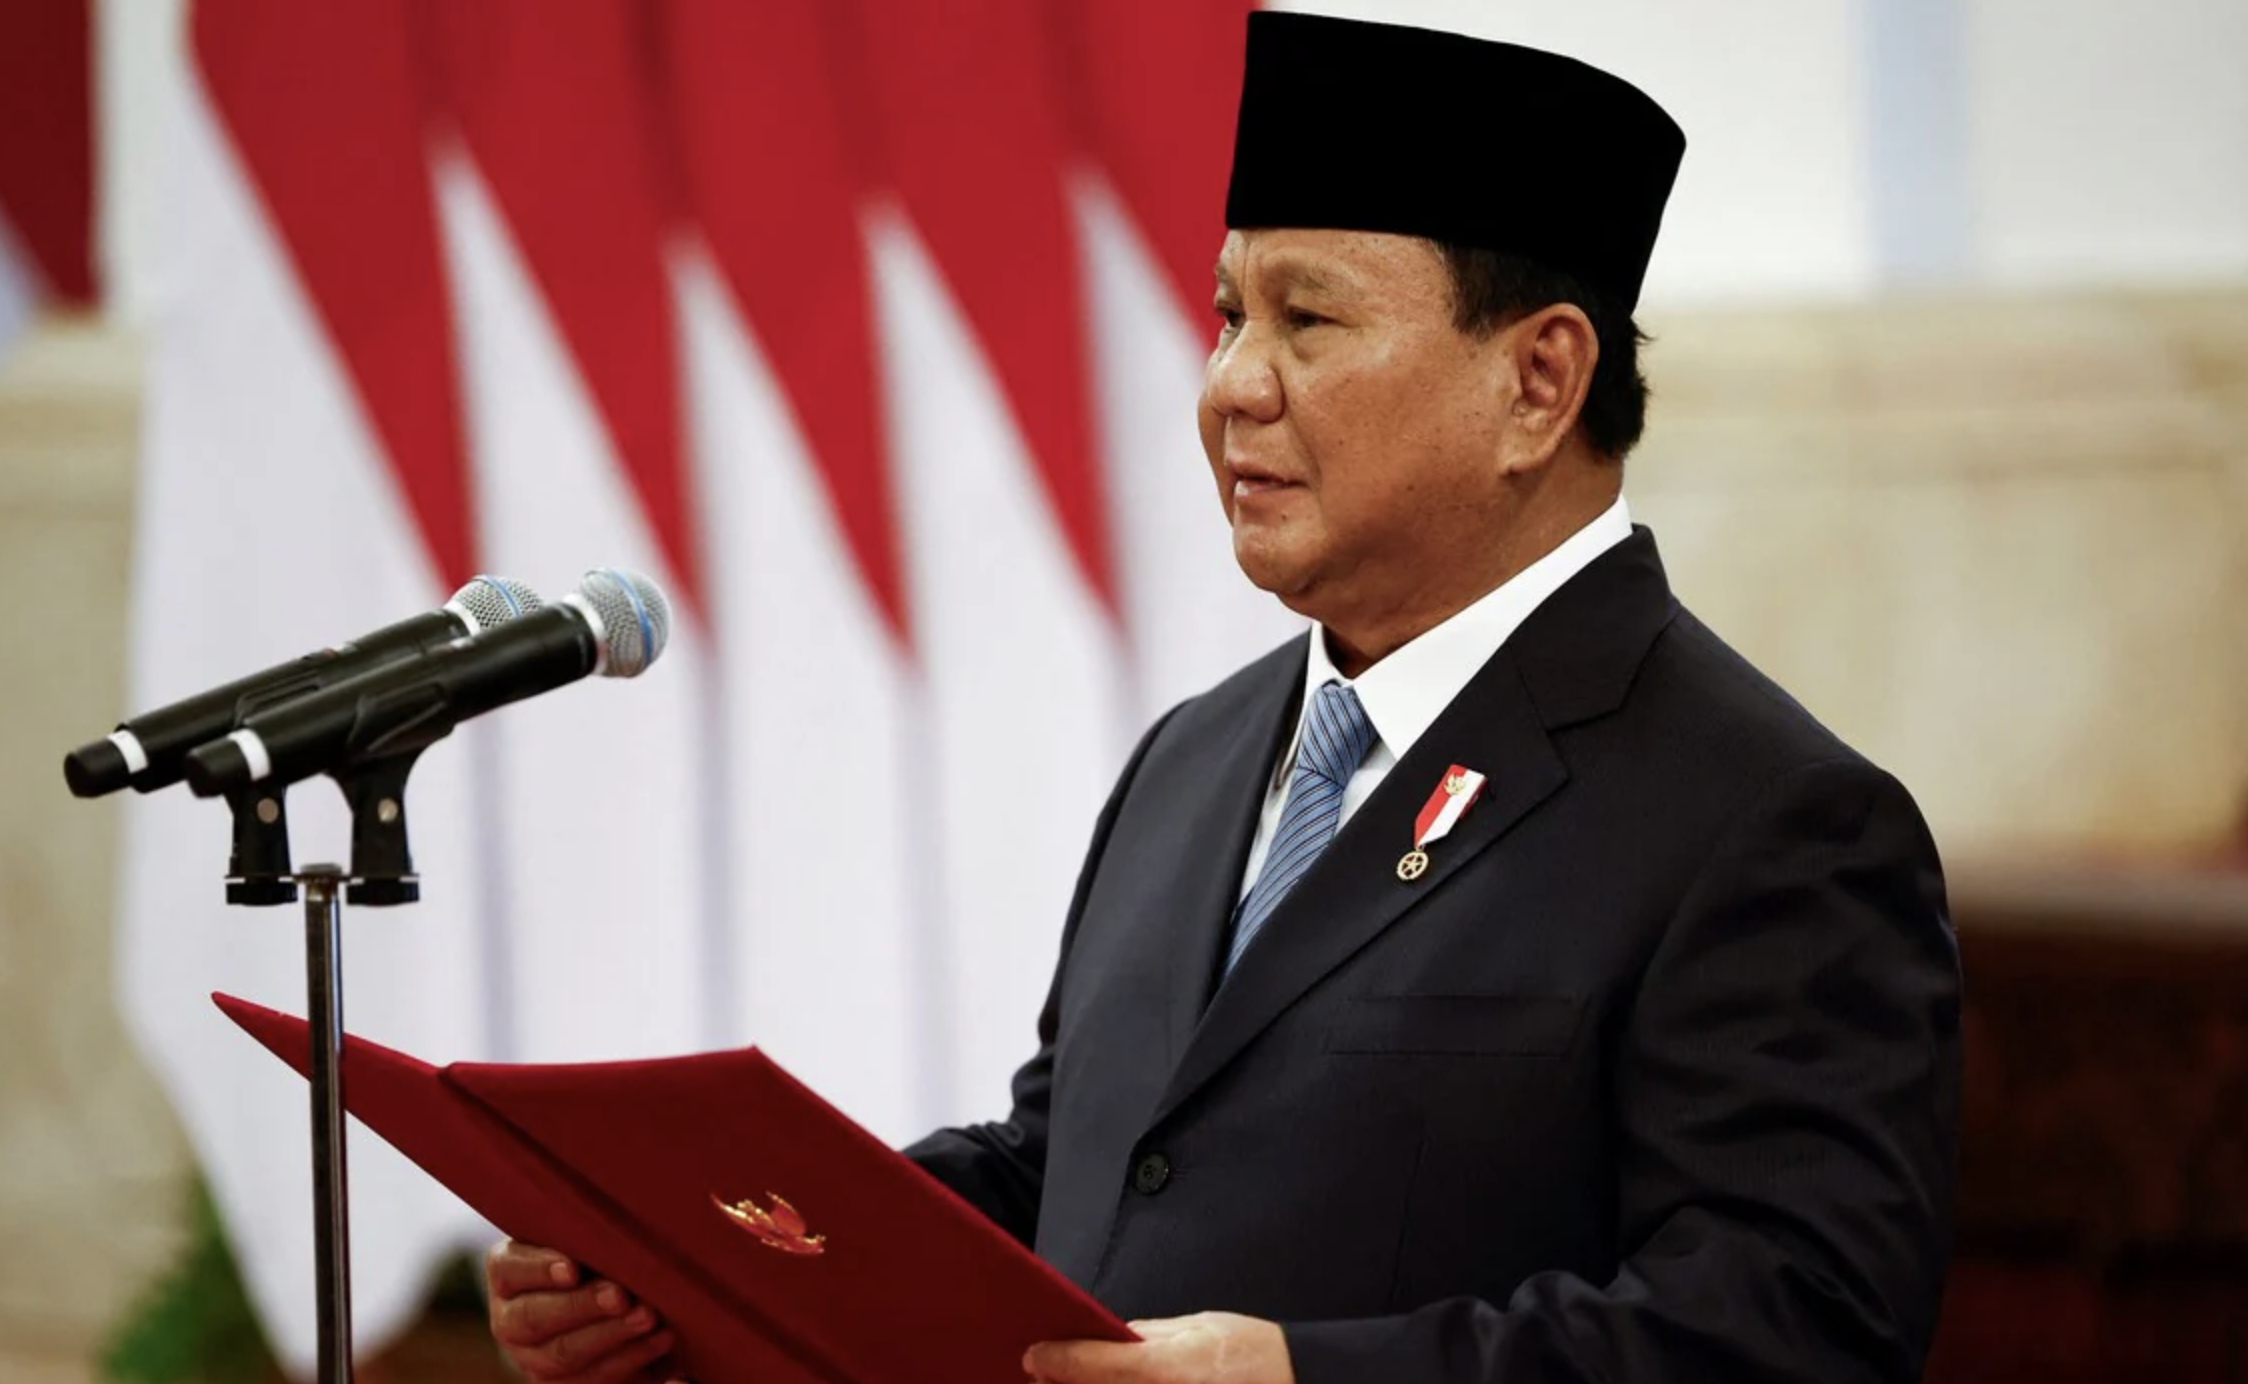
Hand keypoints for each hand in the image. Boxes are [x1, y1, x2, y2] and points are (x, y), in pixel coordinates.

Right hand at [485, 1239, 683, 1382]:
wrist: (608, 1295)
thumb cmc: (599, 1247)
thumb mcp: (586, 1233)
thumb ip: (590, 1229)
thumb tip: (610, 1216)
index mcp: (507, 1273)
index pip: (509, 1268)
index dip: (539, 1269)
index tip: (573, 1269)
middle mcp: (510, 1318)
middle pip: (535, 1317)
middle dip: (583, 1306)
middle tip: (622, 1296)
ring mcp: (533, 1357)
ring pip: (563, 1355)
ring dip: (611, 1336)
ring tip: (649, 1317)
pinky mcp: (563, 1383)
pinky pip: (592, 1379)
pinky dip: (630, 1360)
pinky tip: (660, 1340)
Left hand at [1023, 1312, 1293, 1383]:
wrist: (1294, 1381)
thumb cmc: (1251, 1352)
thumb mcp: (1197, 1327)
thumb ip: (1147, 1335)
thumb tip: (1107, 1336)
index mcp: (1162, 1367)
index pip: (1090, 1364)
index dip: (1054, 1359)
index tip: (1034, 1354)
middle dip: (1061, 1383)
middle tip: (1042, 1371)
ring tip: (1068, 1381)